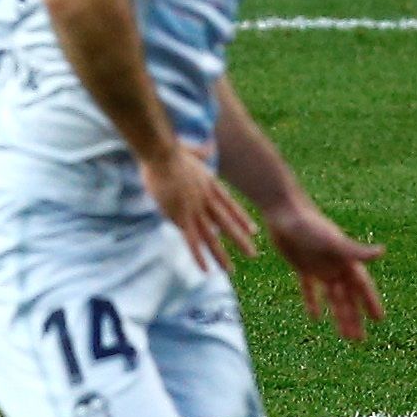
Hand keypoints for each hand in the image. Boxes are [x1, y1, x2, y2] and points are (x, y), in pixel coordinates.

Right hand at [142, 145, 255, 277]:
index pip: (231, 206)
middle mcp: (207, 200)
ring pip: (211, 237)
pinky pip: (192, 241)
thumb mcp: (194, 150)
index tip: (253, 230)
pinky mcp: (181, 216)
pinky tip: (205, 269)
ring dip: (221, 255)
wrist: (163, 153)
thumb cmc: (171, 150)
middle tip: (253, 254)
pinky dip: (198, 256)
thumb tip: (209, 146)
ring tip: (231, 270)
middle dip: (240, 241)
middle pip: (227, 224)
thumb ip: (203, 152)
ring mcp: (195, 210)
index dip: (242, 219)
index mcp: (211, 185)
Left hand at [264, 199, 386, 342]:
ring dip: (338, 314)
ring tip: (344, 335)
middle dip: (354, 317)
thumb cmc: (309, 225)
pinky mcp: (302, 265)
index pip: (361, 286)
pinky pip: (309, 288)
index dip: (370, 302)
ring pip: (332, 296)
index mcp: (345, 260)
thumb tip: (383, 252)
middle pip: (348, 296)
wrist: (284, 211)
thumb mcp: (332, 241)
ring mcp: (319, 265)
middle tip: (359, 340)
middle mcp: (335, 264)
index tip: (379, 320)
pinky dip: (313, 302)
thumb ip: (355, 250)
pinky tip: (314, 318)